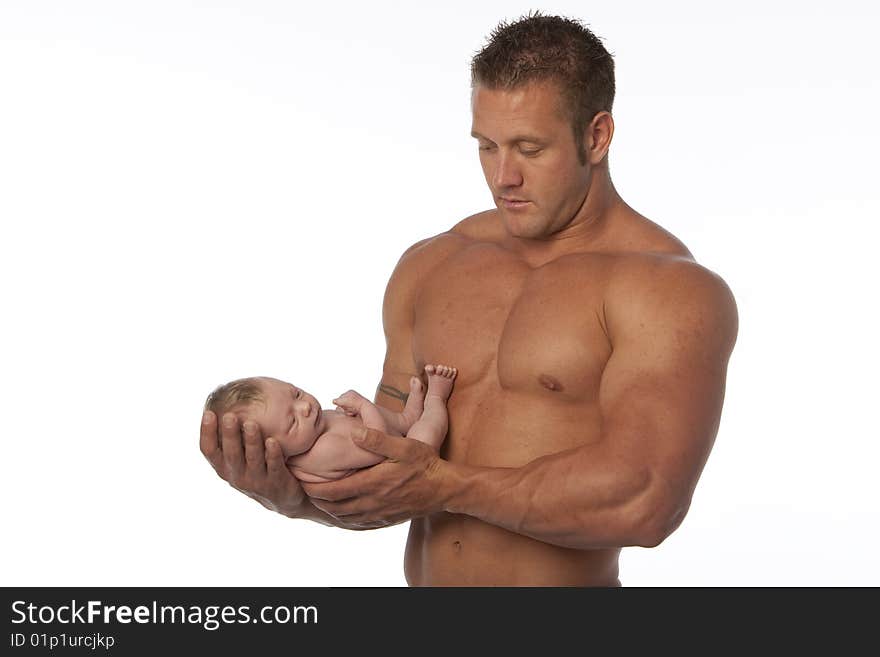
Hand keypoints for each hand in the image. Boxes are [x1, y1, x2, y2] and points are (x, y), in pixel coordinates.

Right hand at [200, 410, 307, 517]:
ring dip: (251, 441)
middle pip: (230, 455)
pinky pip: (274, 467)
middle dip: (229, 435)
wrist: (282, 498)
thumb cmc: (256, 468)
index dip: (207, 433)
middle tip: (230, 416)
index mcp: (223, 467)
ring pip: (253, 460)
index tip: (209, 413)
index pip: (209, 450)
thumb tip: (222, 403)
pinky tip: (272, 441)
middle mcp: (236, 475)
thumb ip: (231, 438)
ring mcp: (256, 481)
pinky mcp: (276, 483)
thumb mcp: (238, 458)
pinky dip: (272, 454)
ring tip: (251, 424)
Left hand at [301, 426, 449, 528]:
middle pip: (334, 506)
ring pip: (345, 517)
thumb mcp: (403, 446)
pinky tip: (343, 512)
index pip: (333, 490)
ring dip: (329, 510)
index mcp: (371, 483)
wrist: (443, 488)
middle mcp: (371, 502)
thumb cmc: (424, 463)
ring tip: (319, 499)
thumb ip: (377, 439)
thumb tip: (354, 431)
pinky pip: (359, 523)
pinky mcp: (386, 519)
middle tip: (304, 489)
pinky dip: (345, 519)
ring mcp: (378, 513)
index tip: (301, 480)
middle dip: (317, 499)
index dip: (314, 488)